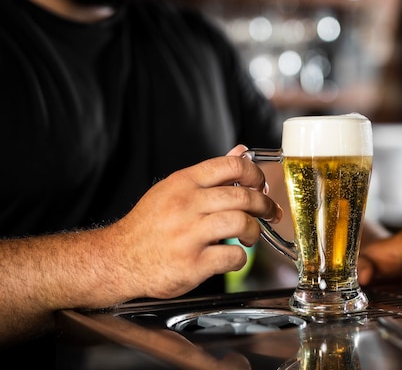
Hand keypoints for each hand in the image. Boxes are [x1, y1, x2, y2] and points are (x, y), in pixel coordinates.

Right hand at [106, 144, 283, 299]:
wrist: (117, 259)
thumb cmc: (148, 226)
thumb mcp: (174, 190)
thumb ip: (209, 174)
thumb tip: (241, 151)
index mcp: (183, 183)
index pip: (230, 166)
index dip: (255, 174)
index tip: (262, 185)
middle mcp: (185, 205)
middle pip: (243, 196)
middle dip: (265, 205)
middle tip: (269, 212)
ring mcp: (188, 235)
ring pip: (241, 223)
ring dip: (254, 231)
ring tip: (250, 235)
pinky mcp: (191, 264)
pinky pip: (233, 256)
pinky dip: (240, 257)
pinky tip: (232, 256)